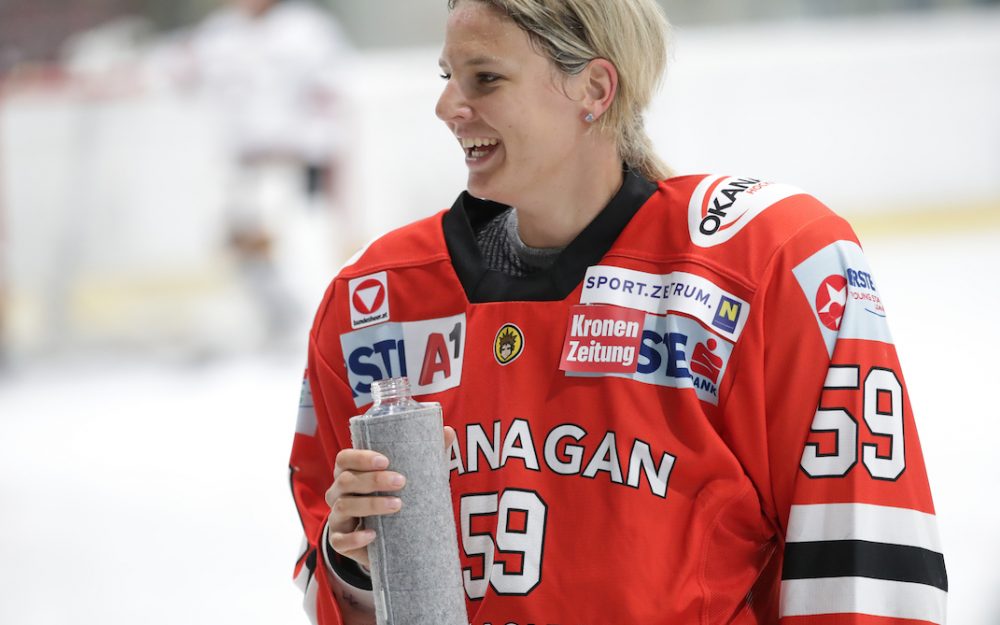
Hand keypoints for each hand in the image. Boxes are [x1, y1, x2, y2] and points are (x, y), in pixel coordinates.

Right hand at [325, 426, 456, 567]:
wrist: (389, 538)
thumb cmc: (395, 496)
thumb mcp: (411, 476)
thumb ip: (427, 454)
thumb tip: (448, 431)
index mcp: (350, 472)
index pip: (345, 458)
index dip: (361, 457)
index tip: (386, 460)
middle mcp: (338, 492)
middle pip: (346, 481)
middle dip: (373, 480)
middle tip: (401, 481)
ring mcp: (337, 517)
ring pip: (344, 507)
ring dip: (370, 504)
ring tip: (397, 505)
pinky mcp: (340, 541)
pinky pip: (339, 540)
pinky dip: (354, 538)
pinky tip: (372, 534)